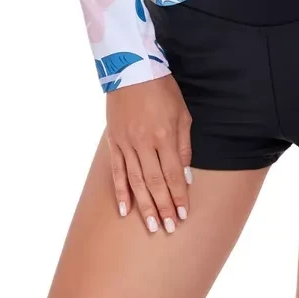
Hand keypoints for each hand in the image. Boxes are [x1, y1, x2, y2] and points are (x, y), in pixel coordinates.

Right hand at [106, 74, 192, 234]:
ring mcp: (126, 143)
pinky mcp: (113, 141)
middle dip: (163, 207)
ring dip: (144, 205)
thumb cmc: (162, 90)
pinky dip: (120, 191)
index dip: (178, 196)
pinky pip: (116, 171)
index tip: (184, 215)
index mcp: (163, 135)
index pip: (173, 174)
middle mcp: (144, 142)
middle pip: (155, 182)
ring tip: (151, 226)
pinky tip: (125, 210)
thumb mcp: (182, 114)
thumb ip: (183, 146)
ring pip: (135, 181)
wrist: (132, 69)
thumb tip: (185, 176)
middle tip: (169, 229)